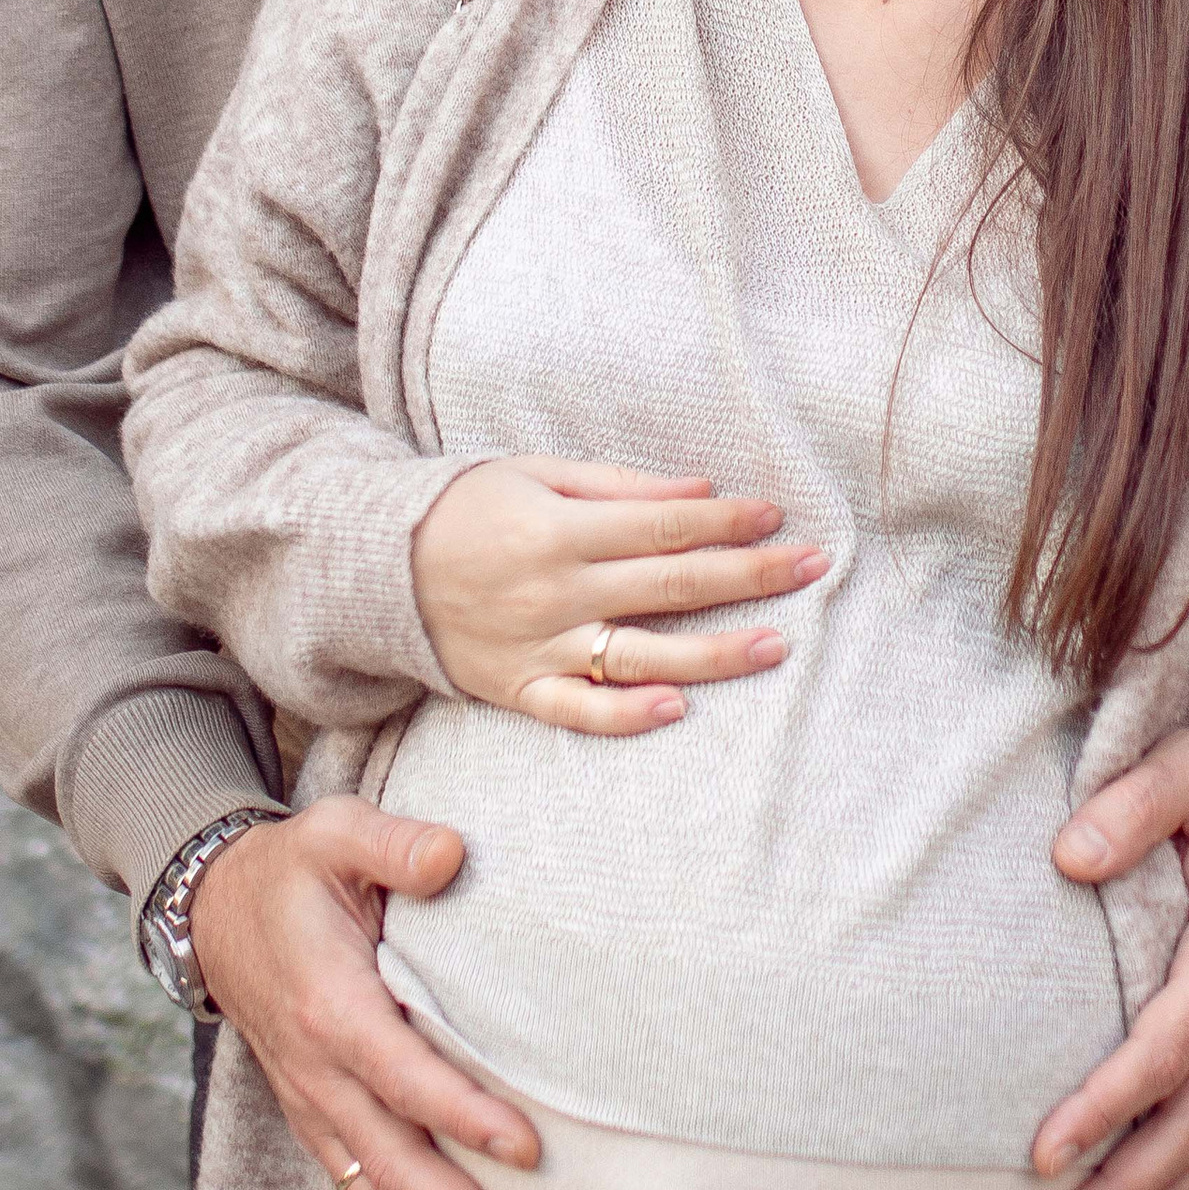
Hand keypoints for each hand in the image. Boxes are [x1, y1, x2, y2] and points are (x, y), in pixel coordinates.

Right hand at [188, 799, 540, 1189]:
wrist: (213, 911)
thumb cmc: (295, 870)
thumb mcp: (337, 832)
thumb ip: (396, 843)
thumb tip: (451, 854)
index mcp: (329, 1005)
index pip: (400, 1073)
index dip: (460, 1114)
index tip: (526, 1149)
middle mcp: (317, 1073)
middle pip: (392, 1164)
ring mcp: (316, 1109)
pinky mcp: (322, 1125)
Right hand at [411, 455, 828, 733]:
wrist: (375, 567)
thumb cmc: (466, 507)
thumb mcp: (536, 474)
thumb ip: (619, 486)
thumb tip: (700, 492)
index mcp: (559, 531)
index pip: (664, 527)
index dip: (725, 523)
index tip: (776, 516)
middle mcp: (554, 592)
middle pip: (669, 587)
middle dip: (748, 577)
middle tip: (813, 567)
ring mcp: (538, 647)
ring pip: (639, 657)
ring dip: (712, 654)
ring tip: (777, 645)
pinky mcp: (518, 689)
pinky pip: (577, 712)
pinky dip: (625, 715)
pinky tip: (680, 708)